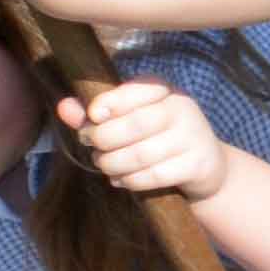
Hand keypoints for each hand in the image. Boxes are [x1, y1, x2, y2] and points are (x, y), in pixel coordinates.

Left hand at [58, 75, 230, 199]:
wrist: (206, 165)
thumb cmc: (157, 136)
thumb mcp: (129, 119)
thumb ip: (95, 114)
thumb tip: (63, 108)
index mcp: (164, 90)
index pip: (137, 89)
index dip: (111, 102)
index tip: (93, 116)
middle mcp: (183, 109)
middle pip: (135, 124)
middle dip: (103, 138)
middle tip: (91, 145)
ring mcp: (194, 137)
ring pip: (141, 154)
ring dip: (112, 163)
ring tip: (104, 164)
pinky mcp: (198, 165)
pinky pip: (154, 176)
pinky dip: (130, 181)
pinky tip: (120, 179)